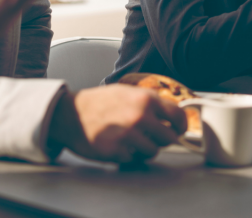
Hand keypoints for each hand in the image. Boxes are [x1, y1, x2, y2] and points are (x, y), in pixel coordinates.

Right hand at [49, 85, 186, 163]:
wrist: (70, 114)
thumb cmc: (99, 102)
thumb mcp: (127, 92)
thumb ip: (150, 102)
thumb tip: (173, 113)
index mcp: (146, 99)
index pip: (178, 116)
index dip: (181, 126)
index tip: (179, 131)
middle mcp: (140, 116)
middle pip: (170, 138)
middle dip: (163, 140)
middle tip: (152, 137)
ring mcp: (128, 134)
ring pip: (153, 151)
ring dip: (145, 149)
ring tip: (131, 141)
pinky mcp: (116, 151)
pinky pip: (134, 159)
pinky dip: (128, 155)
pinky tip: (118, 145)